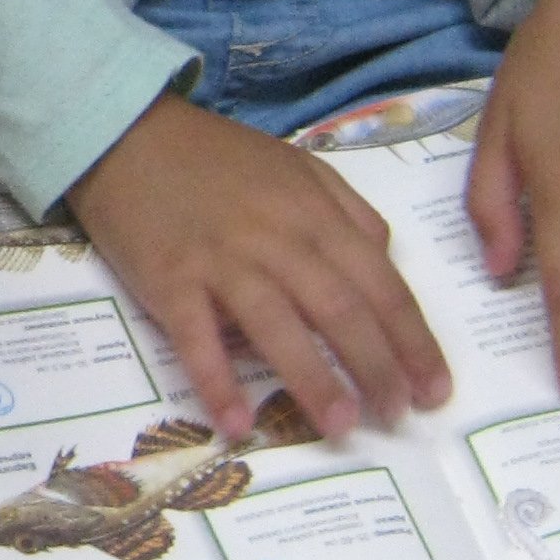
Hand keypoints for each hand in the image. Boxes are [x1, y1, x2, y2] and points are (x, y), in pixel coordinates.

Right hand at [69, 93, 449, 443]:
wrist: (124, 133)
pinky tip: (237, 423)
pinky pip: (196, 337)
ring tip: (342, 426)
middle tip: (397, 418)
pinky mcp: (169, 280)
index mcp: (313, 213)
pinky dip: (216, 380)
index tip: (434, 389)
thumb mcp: (295, 166)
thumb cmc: (214, 156)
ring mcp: (220, 260)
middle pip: (339, 310)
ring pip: (277, 325)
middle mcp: (275, 238)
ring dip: (314, 380)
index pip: (380, 284)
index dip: (413, 341)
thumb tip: (386, 261)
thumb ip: (348, 211)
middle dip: (377, 368)